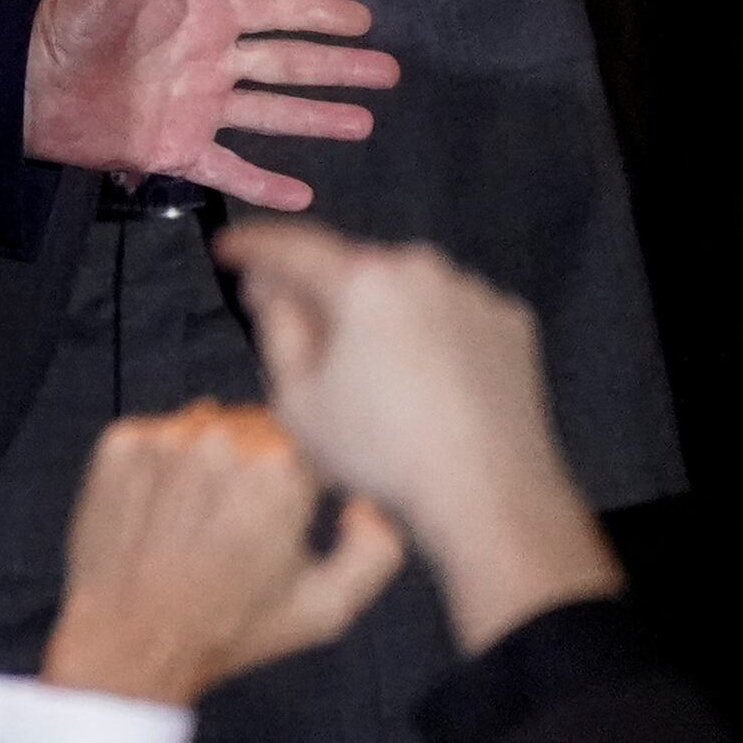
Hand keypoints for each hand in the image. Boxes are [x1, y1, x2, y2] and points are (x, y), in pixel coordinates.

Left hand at [22, 0, 401, 209]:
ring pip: (272, 114)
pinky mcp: (174, 148)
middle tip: (389, 73)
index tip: (365, 17)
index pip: (276, 11)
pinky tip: (303, 194)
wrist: (20, 84)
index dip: (320, 13)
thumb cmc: (66, 21)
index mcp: (200, 14)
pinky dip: (264, 184)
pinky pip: (229, 168)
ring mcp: (195, 107)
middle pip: (288, 63)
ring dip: (317, 119)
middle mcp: (207, 60)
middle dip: (338, 67)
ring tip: (365, 124)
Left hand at [33, 402, 405, 707]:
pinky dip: (165, 465)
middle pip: (258, 430)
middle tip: (244, 524)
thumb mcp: (329, 608)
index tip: (291, 514)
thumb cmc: (232, 629)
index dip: (307, 481)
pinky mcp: (119, 443)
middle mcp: (220, 439)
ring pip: (207, 427)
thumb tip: (366, 501)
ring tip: (202, 521)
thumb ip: (378, 548)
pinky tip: (165, 512)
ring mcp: (164, 437)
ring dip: (212, 461)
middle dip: (260, 468)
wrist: (134, 639)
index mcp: (279, 467)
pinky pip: (158, 436)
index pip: (313, 442)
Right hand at [217, 223, 620, 651]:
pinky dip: (429, 334)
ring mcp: (473, 296)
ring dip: (378, 315)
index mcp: (364, 282)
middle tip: (298, 329)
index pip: (291, 247)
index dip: (251, 247)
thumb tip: (272, 293)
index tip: (231, 250)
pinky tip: (420, 382)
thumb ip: (276, 329)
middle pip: (351, 269)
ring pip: (404, 291)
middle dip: (321, 293)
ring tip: (370, 376)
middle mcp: (422, 272)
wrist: (490, 495)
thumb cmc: (389, 455)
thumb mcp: (298, 400)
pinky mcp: (511, 324)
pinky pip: (451, 314)